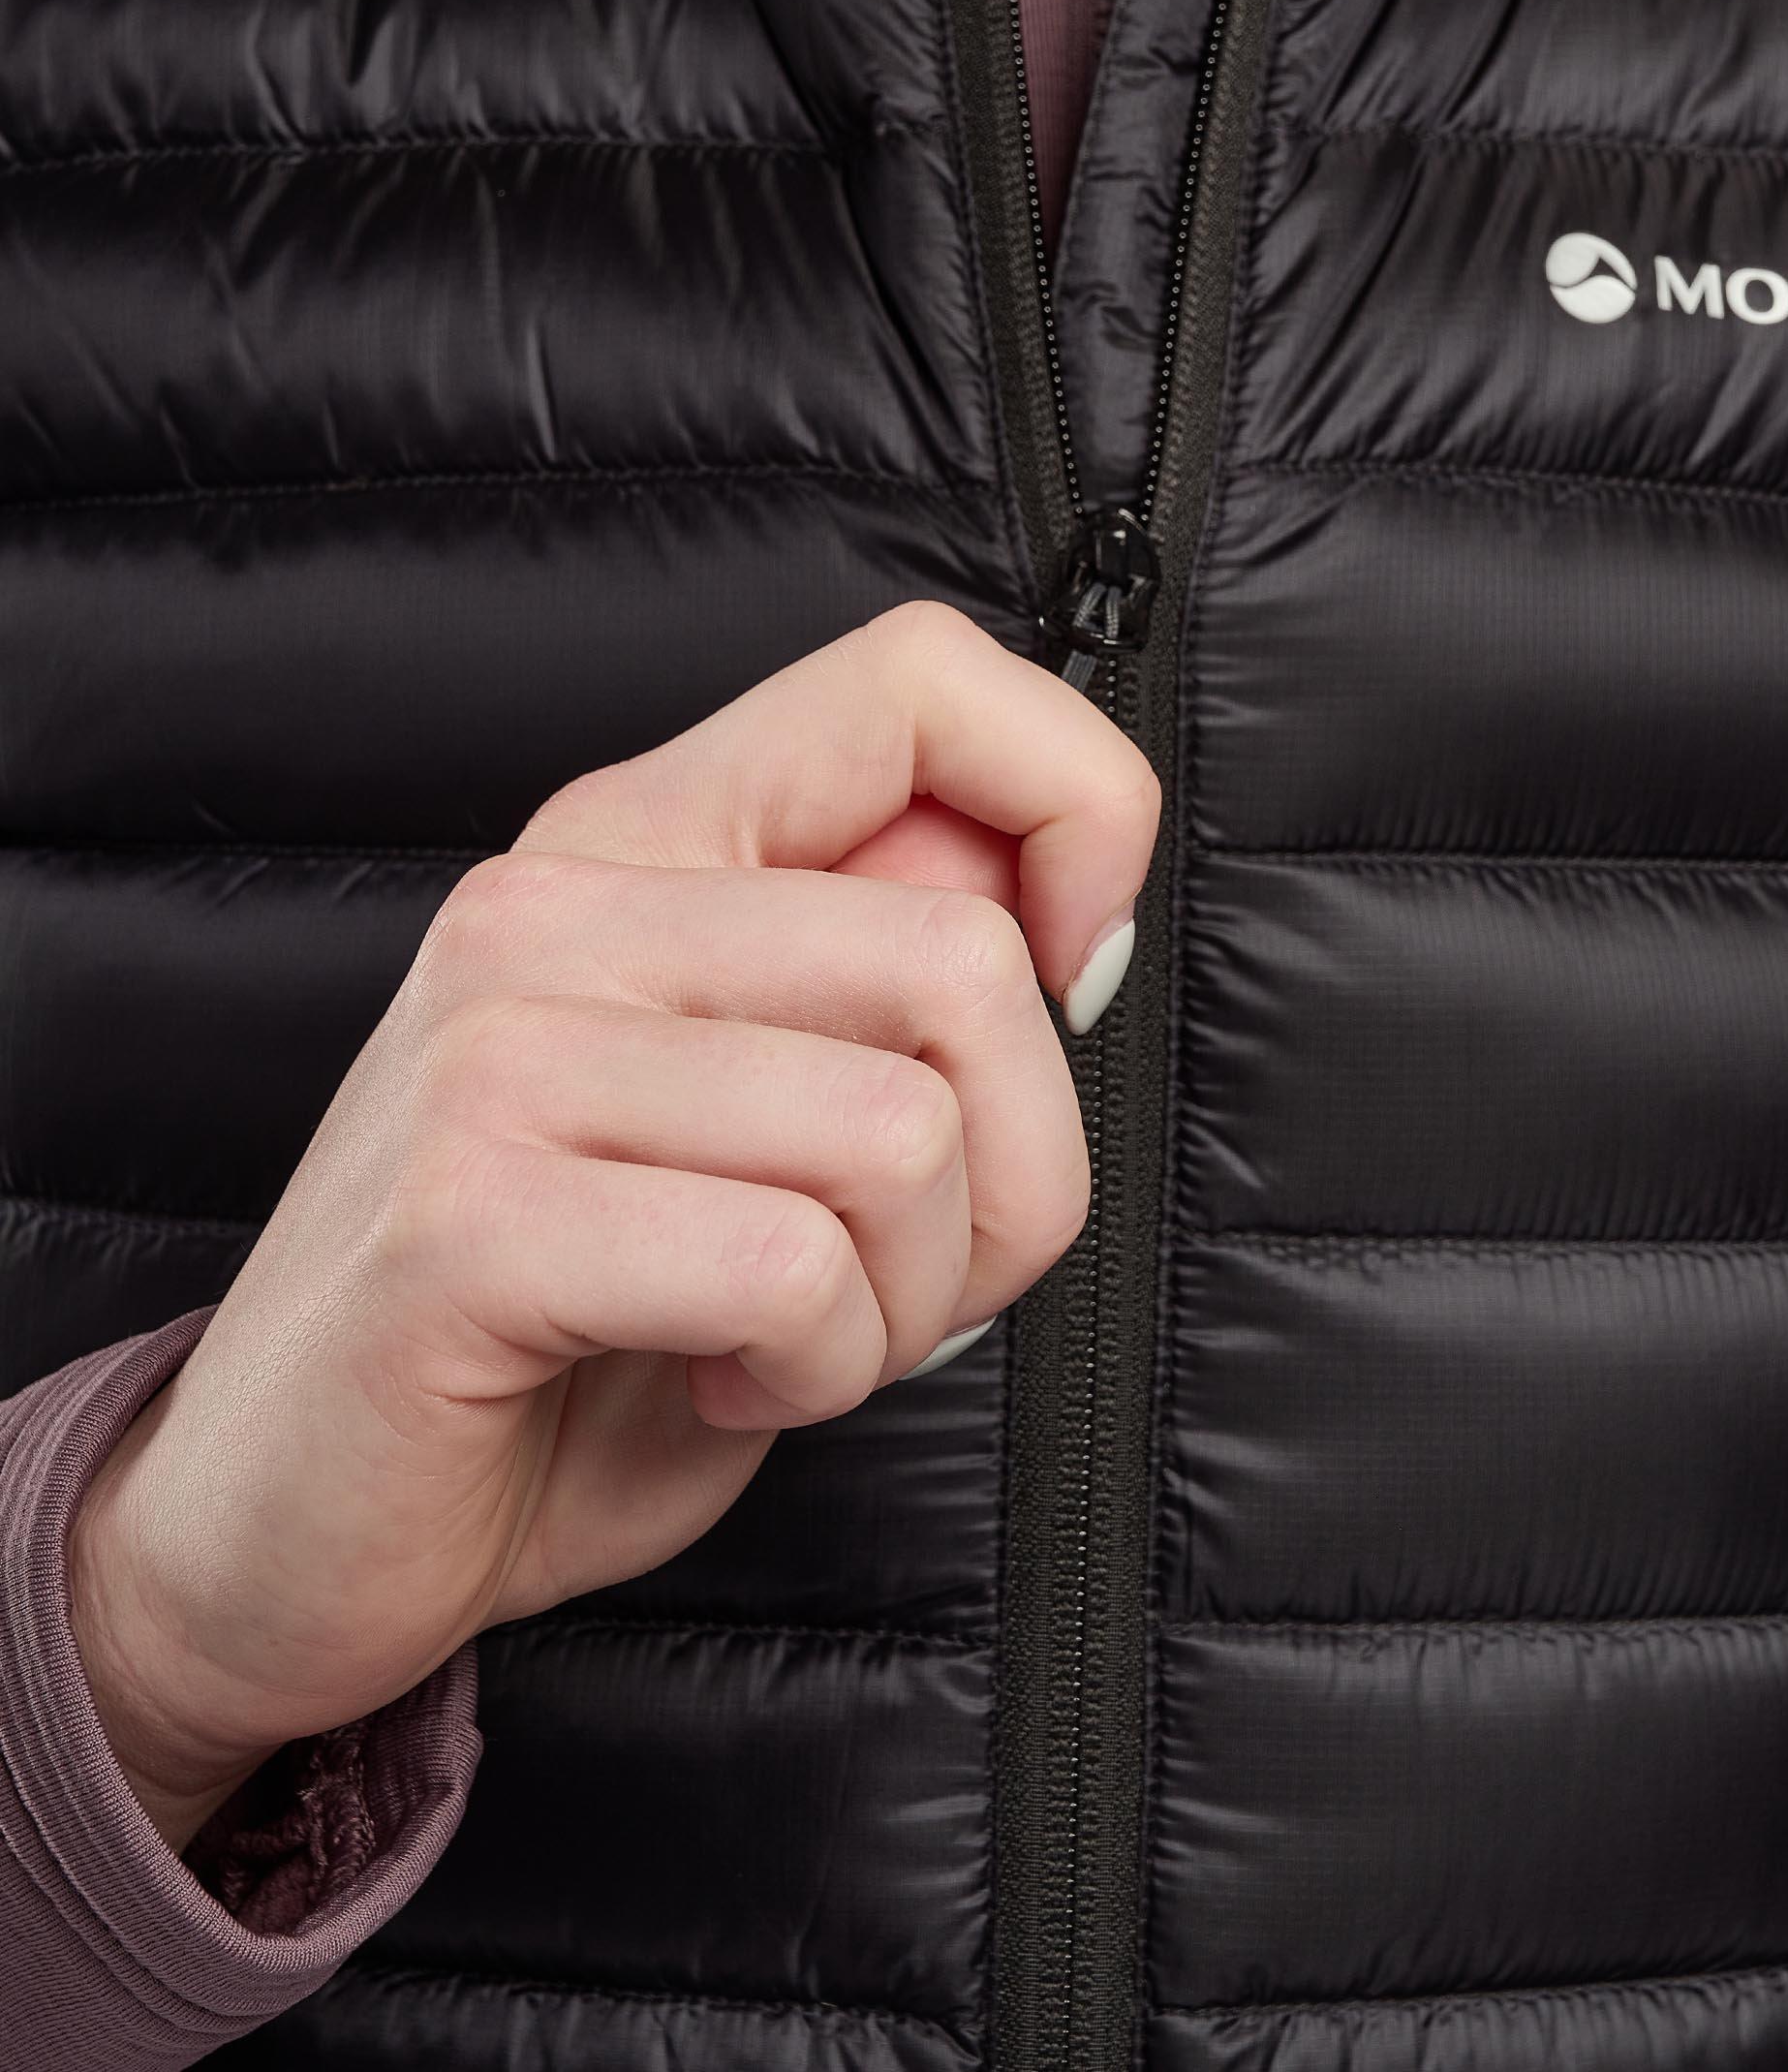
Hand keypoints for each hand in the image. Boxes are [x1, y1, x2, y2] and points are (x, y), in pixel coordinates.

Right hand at [65, 604, 1158, 1851]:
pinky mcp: (471, 1216)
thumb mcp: (760, 1125)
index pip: (919, 679)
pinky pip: (791, 1268)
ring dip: (904, 1303)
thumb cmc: (562, 1338)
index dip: (1076, 800)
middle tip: (901, 1280)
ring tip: (782, 1336)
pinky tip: (711, 1378)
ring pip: (903, 1132)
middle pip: (961, 959)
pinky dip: (813, 1368)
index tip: (1075, 971)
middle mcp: (561, 906)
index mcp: (643, 842)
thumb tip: (1059, 901)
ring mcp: (500, 1050)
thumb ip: (884, 988)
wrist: (287, 1532)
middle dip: (1018, 1180)